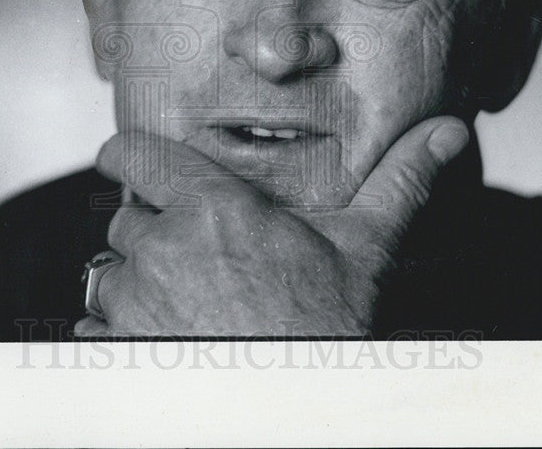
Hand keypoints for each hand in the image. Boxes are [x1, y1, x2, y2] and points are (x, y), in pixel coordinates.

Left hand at [74, 116, 468, 335]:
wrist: (299, 408)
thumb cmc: (327, 334)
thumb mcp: (364, 251)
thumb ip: (398, 182)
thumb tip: (447, 132)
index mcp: (212, 209)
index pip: (134, 154)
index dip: (129, 155)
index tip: (131, 161)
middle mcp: (162, 249)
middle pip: (127, 218)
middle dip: (153, 232)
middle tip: (196, 259)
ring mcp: (134, 303)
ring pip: (111, 271)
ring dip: (137, 284)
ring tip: (188, 306)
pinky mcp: (116, 351)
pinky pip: (94, 322)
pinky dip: (117, 329)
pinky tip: (165, 339)